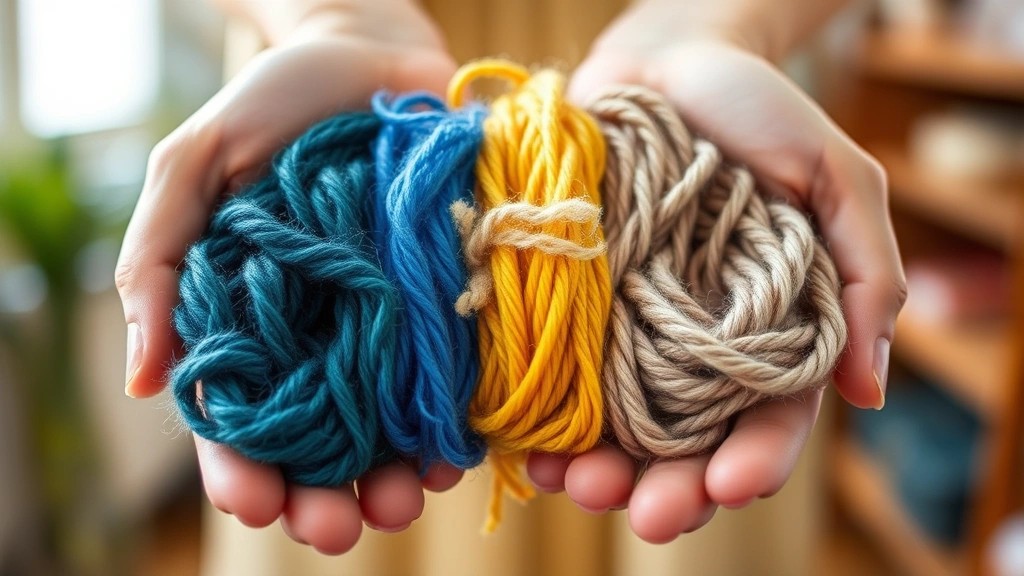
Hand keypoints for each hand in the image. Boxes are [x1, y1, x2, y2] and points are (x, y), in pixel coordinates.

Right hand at [115, 0, 460, 553]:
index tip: (257, 502)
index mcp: (256, 319)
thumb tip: (146, 378)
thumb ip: (159, 260)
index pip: (241, 416)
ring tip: (400, 498)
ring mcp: (391, 323)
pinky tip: (454, 448)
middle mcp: (326, 335)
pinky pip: (456, 377)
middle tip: (338, 525)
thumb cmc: (276, 104)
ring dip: (392, 476)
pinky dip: (456, 422)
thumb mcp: (195, 166)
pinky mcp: (451, 301)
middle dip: (325, 494)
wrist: (375, 53)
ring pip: (389, 427)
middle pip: (320, 441)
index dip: (243, 469)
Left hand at [527, 17, 906, 542]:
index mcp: (759, 331)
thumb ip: (864, 276)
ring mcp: (623, 329)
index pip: (766, 418)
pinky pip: (554, 376)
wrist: (658, 64)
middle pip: (683, 442)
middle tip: (649, 514)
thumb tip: (869, 392)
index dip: (754, 460)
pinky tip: (532, 448)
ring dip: (600, 467)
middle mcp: (688, 344)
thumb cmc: (756, 113)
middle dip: (668, 488)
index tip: (730, 484)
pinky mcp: (566, 307)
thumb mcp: (836, 180)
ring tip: (582, 485)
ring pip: (614, 424)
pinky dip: (542, 419)